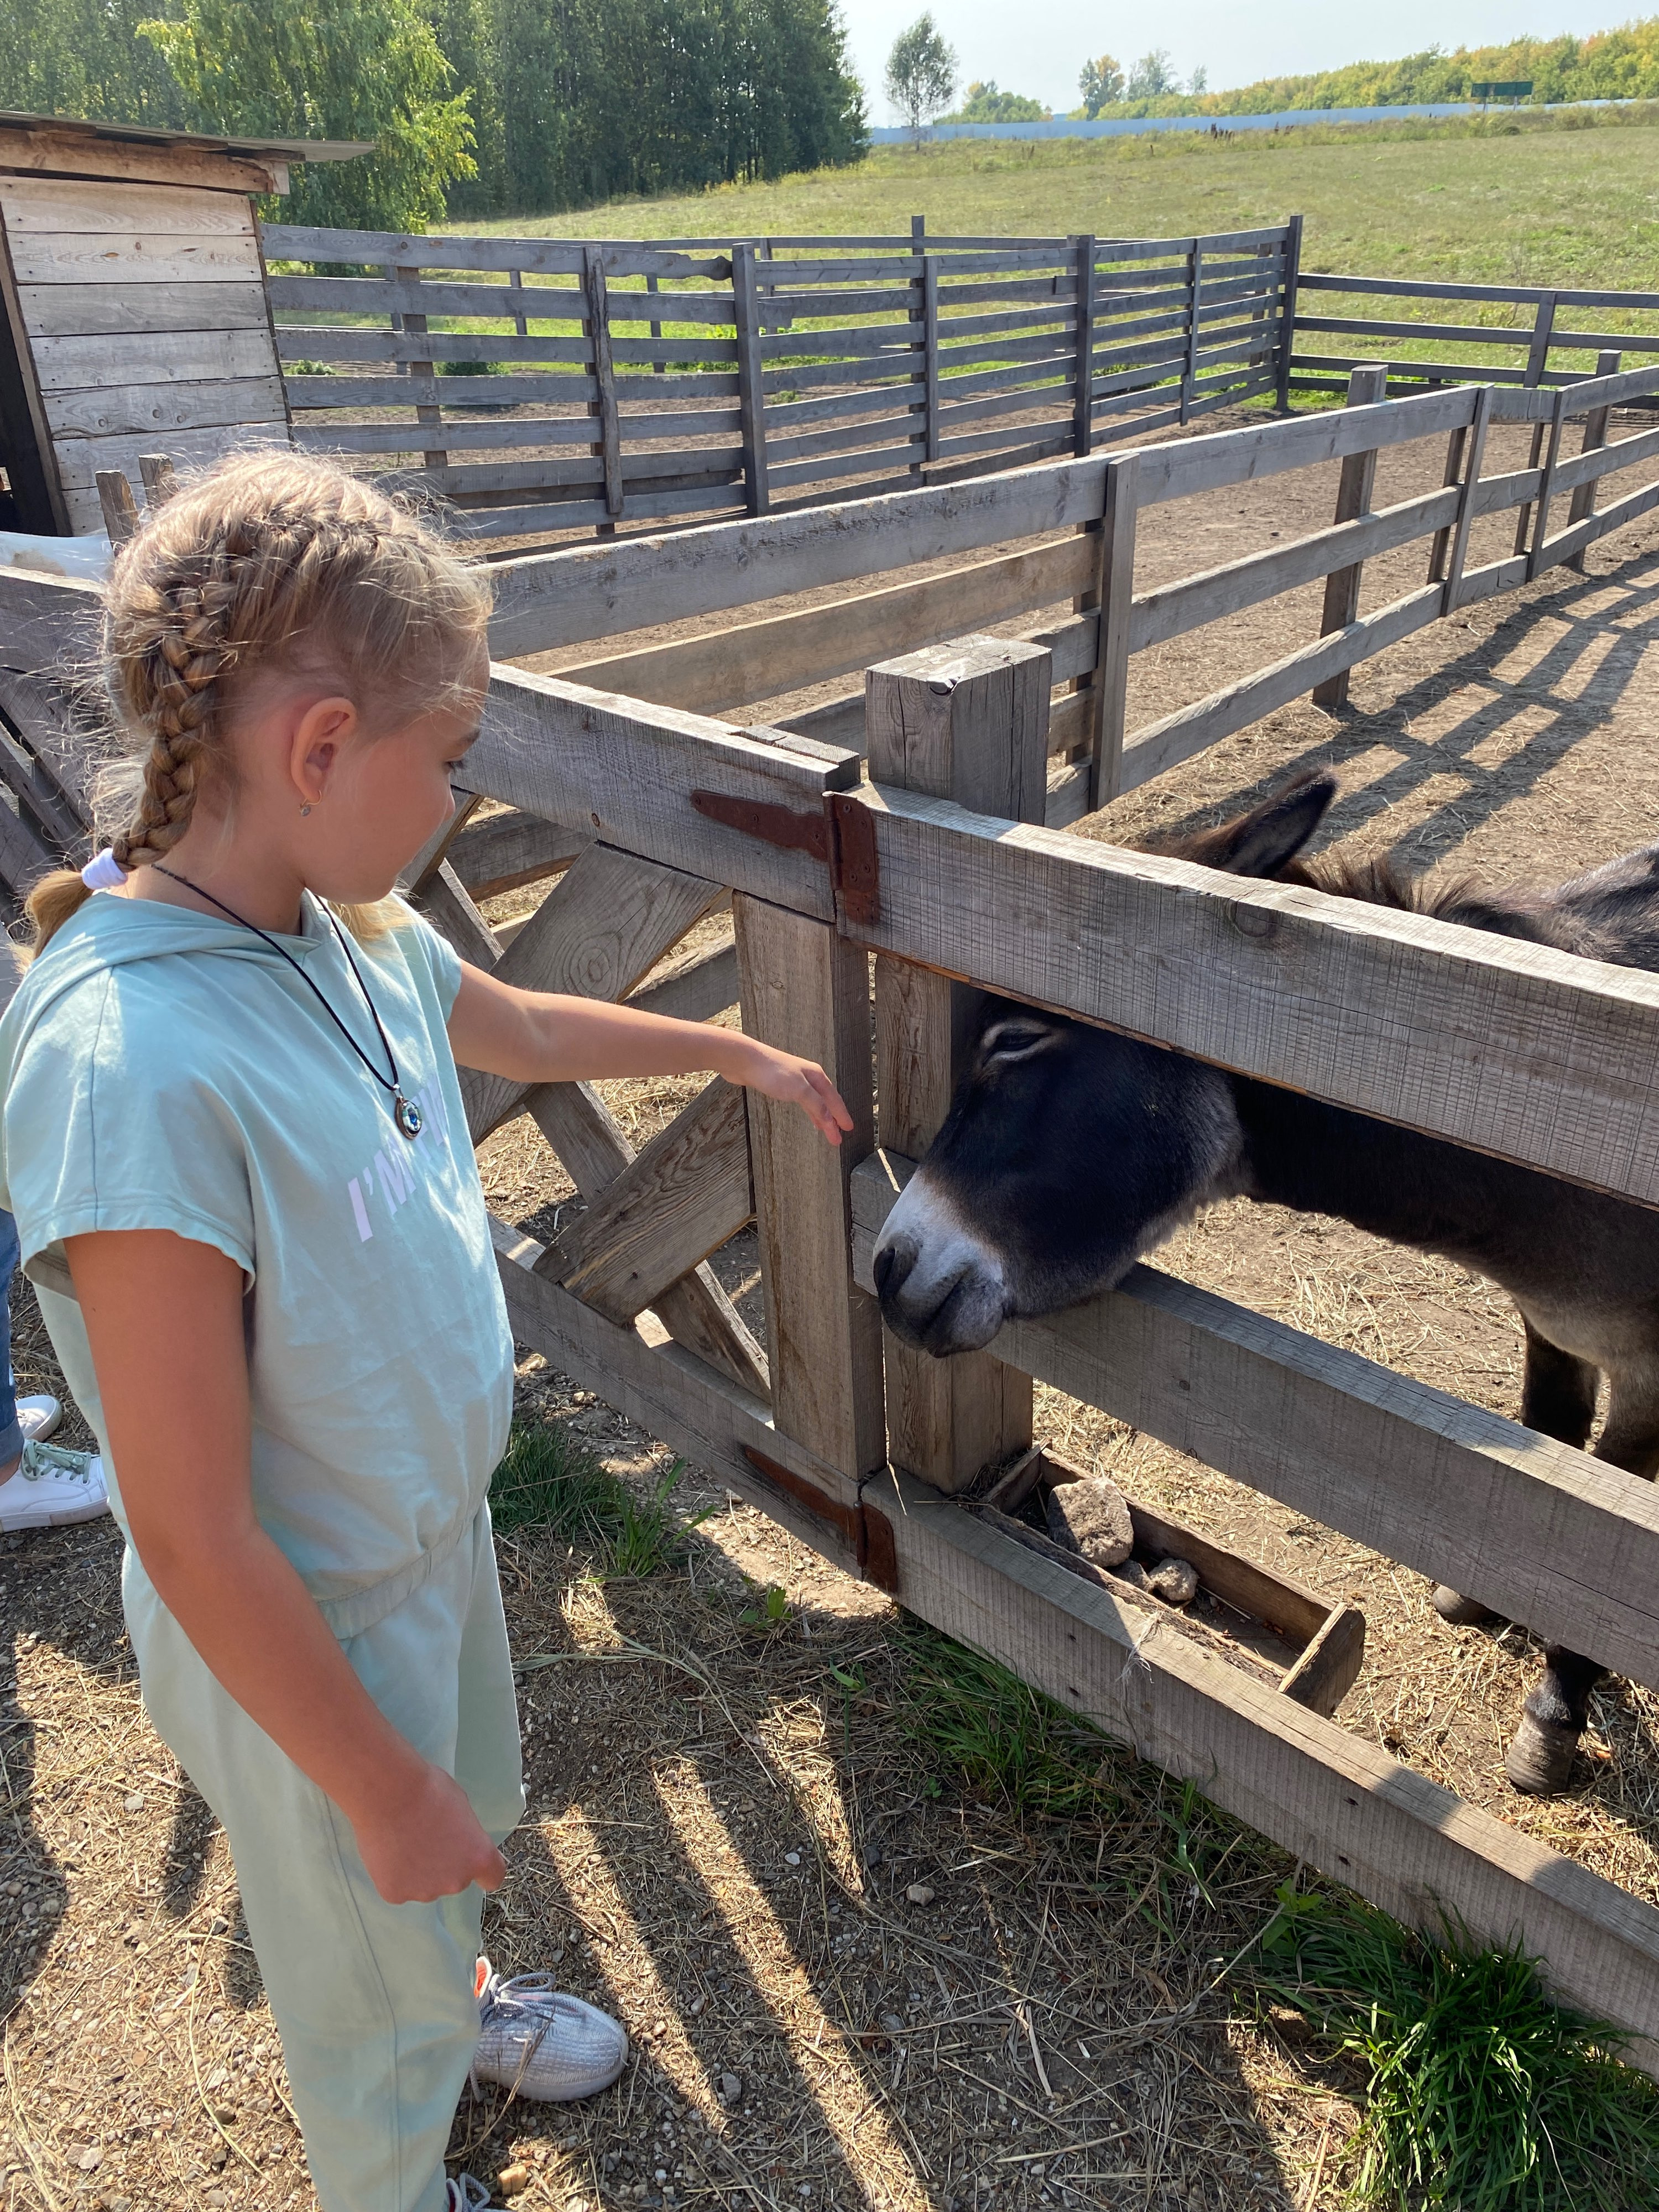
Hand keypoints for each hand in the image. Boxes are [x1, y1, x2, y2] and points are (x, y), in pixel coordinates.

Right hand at [350, 1759, 506, 1903]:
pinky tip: (388, 1850)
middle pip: (455, 1879)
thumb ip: (464, 1833)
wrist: (388, 1795)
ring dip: (419, 1870)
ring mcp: (424, 1892)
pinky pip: (399, 1886)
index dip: (482, 1870)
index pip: (492, 1877)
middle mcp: (455, 1882)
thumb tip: (457, 1840)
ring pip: (426, 1884)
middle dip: (445, 1865)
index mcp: (478, 1857)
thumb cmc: (428, 1790)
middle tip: (427, 1839)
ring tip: (403, 1841)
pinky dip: (395, 1873)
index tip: (471, 1859)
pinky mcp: (395, 1894)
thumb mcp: (461, 1806)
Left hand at [732, 1040, 854, 1145]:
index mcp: (816, 1076)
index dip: (842, 1116)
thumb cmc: (771, 1070)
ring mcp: (795, 1081)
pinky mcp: (781, 1085)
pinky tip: (809, 1115)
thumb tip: (830, 1119)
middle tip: (838, 1137)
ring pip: (814, 1102)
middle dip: (833, 1120)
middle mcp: (808, 1077)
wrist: (744, 1060)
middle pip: (826, 1102)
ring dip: (821, 1117)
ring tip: (827, 1130)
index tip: (849, 1129)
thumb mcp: (799, 1090)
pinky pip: (802, 1102)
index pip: (834, 1100)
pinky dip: (810, 1111)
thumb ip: (816, 1104)